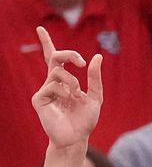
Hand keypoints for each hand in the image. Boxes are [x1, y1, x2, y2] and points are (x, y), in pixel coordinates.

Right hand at [32, 26, 102, 148]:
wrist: (77, 138)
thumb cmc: (85, 120)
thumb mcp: (95, 97)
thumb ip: (95, 78)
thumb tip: (97, 57)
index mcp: (65, 81)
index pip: (54, 59)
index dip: (47, 43)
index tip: (40, 29)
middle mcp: (53, 83)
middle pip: (55, 58)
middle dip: (68, 54)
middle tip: (80, 60)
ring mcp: (45, 90)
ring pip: (58, 72)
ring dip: (72, 81)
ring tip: (76, 95)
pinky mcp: (38, 98)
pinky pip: (52, 85)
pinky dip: (64, 91)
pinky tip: (66, 101)